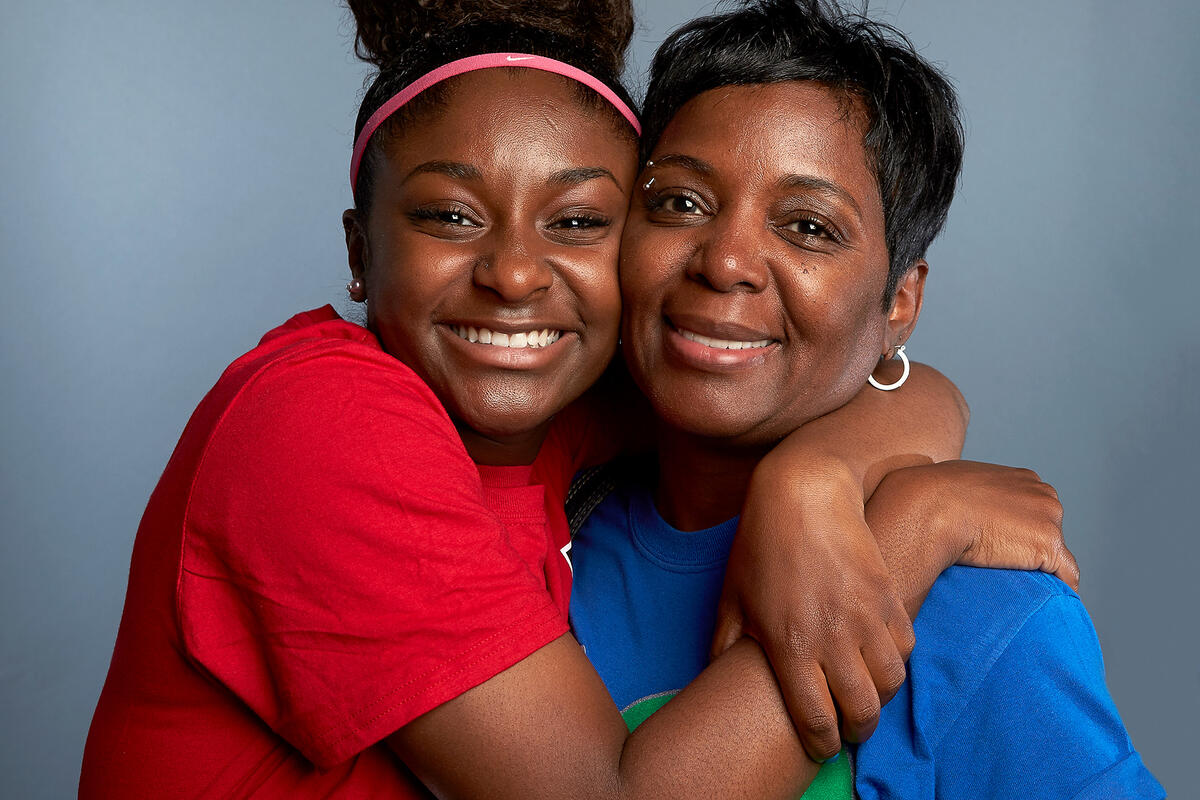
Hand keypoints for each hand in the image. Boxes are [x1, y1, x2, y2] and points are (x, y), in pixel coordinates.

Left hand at [713, 466, 913, 761]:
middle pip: (862, 712)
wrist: (805, 495)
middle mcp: (833, 639)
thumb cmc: (761, 545)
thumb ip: (723, 643)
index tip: (821, 746)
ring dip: (880, 697)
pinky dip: (895, 661)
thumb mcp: (733, 596)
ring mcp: (866, 618)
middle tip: (850, 729)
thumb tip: (714, 674)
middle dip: (857, 730)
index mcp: (790, 647)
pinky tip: (879, 658)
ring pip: (890, 683)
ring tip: (866, 695)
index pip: (816, 721)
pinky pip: (904, 646)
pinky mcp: (888, 597)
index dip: (821, 743)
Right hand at [867, 460, 1078, 616]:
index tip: (1001, 550)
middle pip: (1049, 530)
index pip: (1034, 511)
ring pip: (1056, 554)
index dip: (1018, 533)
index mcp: (1023, 478)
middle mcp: (1043, 494)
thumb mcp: (955, 483)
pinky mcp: (1048, 546)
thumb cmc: (930, 495)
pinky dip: (1060, 590)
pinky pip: (1066, 576)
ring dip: (1041, 570)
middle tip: (1004, 571)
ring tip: (1017, 588)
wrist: (929, 508)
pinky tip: (1044, 603)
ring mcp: (1049, 519)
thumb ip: (970, 493)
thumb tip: (950, 506)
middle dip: (1031, 549)